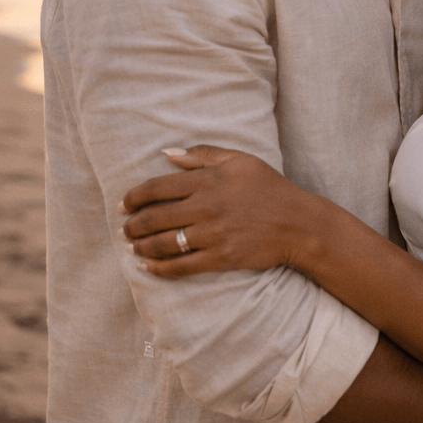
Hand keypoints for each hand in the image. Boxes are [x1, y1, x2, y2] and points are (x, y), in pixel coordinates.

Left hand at [121, 145, 324, 277]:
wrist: (298, 223)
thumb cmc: (269, 188)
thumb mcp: (240, 160)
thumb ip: (203, 154)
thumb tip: (167, 154)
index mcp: (209, 180)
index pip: (157, 188)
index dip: (134, 197)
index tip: (124, 204)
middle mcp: (207, 207)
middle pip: (155, 217)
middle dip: (132, 225)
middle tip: (124, 229)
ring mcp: (213, 234)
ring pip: (163, 243)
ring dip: (141, 247)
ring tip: (132, 247)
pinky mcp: (220, 258)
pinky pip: (181, 266)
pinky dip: (159, 269)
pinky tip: (147, 268)